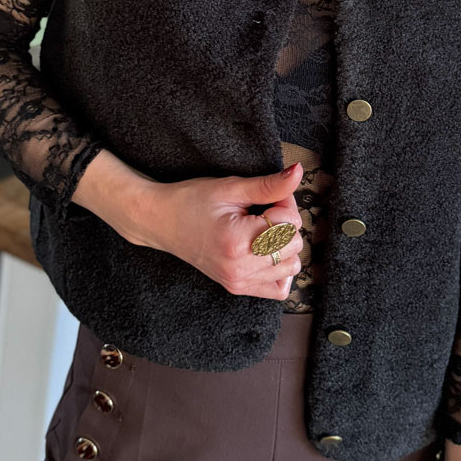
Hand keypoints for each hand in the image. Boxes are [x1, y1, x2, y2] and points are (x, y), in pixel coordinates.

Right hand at [72, 149, 303, 298]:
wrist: (161, 221)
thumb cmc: (191, 200)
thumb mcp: (231, 187)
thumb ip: (269, 185)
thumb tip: (299, 172)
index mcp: (239, 243)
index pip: (291, 224)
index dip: (284, 203)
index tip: (265, 196)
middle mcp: (240, 269)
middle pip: (295, 245)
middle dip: (285, 222)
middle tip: (261, 209)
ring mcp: (238, 282)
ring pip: (292, 266)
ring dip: (284, 245)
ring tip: (260, 228)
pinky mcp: (237, 287)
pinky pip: (278, 289)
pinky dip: (279, 269)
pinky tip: (265, 251)